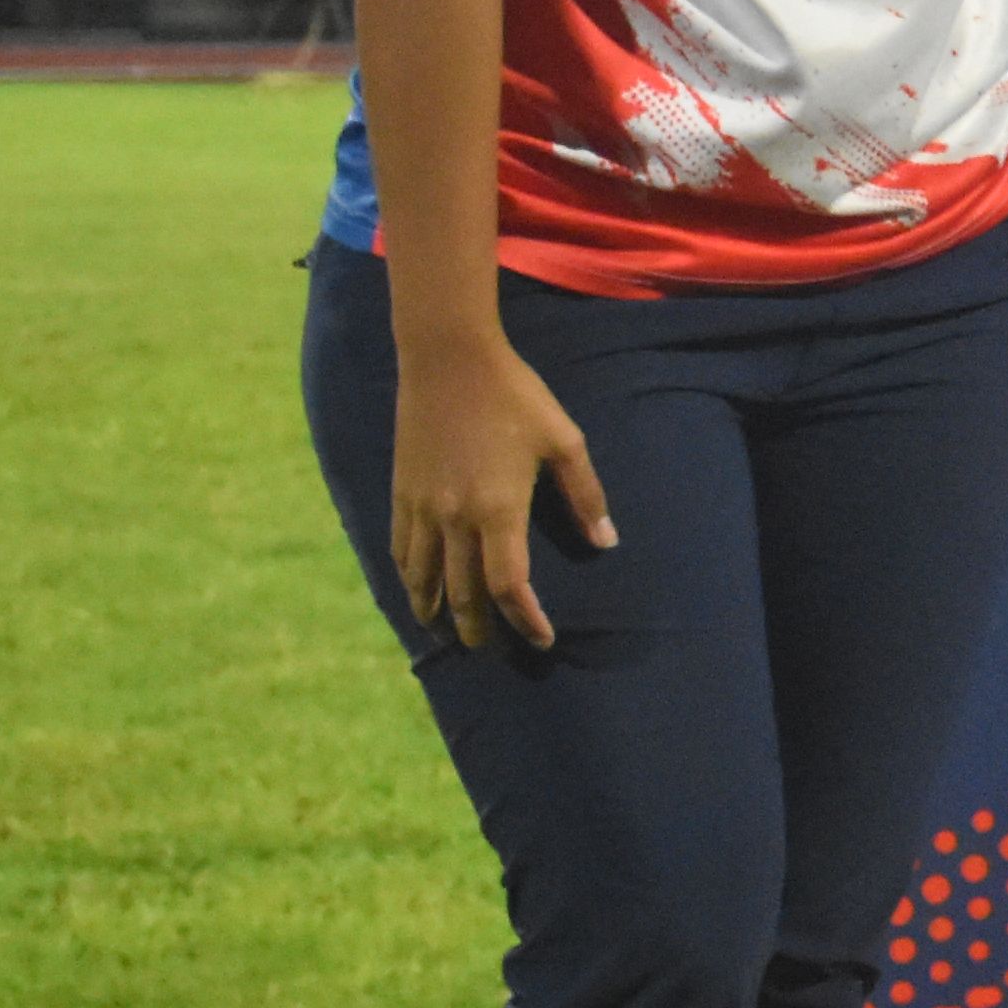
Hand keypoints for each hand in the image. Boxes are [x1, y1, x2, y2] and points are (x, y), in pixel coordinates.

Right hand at [391, 324, 609, 648]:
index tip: (541, 639)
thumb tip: (606, 541)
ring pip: (422, 576)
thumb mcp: (564, 441)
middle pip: (462, 592)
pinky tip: (415, 586)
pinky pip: (400, 547)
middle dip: (478, 626)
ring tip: (445, 631)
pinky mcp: (401, 491)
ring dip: (434, 609)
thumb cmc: (515, 396)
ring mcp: (423, 506)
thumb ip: (585, 495)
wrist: (448, 359)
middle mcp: (455, 516)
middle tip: (490, 648)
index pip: (509, 584)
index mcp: (499, 509)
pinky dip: (408, 575)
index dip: (525, 619)